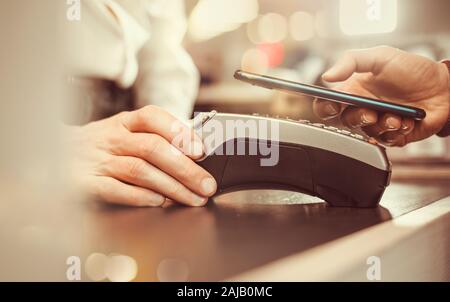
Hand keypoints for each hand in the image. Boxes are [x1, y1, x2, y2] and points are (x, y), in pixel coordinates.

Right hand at [66, 106, 216, 206]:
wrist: (53, 154)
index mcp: (123, 123)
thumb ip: (154, 138)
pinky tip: (159, 202)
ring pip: (139, 170)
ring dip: (171, 186)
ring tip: (192, 198)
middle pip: (153, 148)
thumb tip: (195, 154)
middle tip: (206, 185)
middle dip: (185, 169)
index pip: (153, 117)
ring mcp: (97, 160)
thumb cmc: (101, 146)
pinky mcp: (85, 182)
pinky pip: (116, 189)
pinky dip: (141, 197)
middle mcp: (111, 138)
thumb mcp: (124, 132)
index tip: (202, 151)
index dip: (179, 132)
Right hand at [313, 46, 449, 145]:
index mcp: (354, 91)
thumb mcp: (381, 56)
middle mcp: (363, 109)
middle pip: (345, 121)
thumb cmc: (413, 70)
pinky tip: (407, 122)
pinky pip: (386, 142)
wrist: (445, 86)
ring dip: (382, 125)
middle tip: (370, 112)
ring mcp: (378, 123)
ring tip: (398, 116)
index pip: (328, 104)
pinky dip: (396, 133)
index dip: (324, 107)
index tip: (333, 105)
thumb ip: (351, 61)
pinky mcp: (394, 136)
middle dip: (357, 118)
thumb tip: (327, 75)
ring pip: (367, 133)